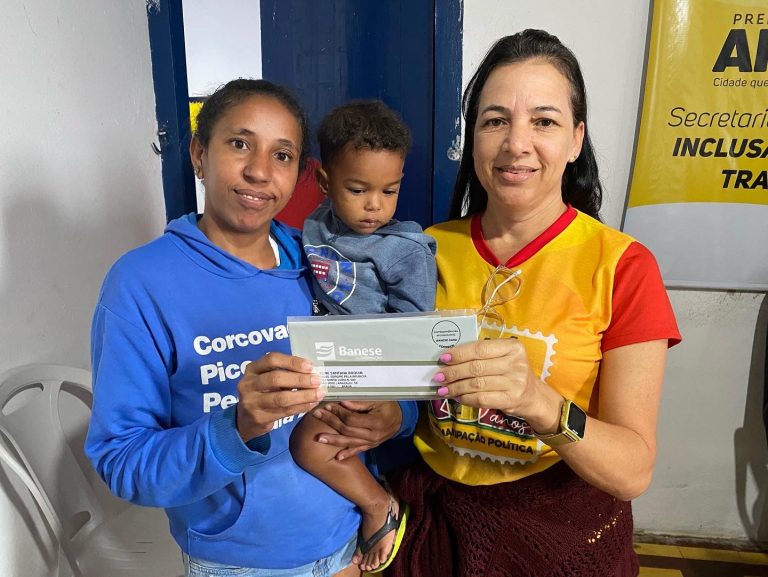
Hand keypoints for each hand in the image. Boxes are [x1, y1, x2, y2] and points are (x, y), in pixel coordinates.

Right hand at [235, 352, 323, 441]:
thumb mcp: (266, 379)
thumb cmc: (262, 394)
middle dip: (300, 379)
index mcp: (252, 369)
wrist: (244, 420)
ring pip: (281, 398)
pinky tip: (311, 404)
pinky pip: (284, 412)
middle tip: (317, 381)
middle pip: (276, 378)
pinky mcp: (258, 418)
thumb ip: (284, 373)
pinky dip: (301, 407)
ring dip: (303, 395)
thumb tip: (312, 371)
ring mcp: (251, 402)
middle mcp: (248, 384)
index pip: (272, 359)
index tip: (309, 366)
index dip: (292, 361)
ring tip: (319, 394)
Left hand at [311, 401, 402, 459]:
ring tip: (319, 438)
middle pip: (348, 430)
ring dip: (333, 440)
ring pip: (350, 442)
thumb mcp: (377, 399)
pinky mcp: (371, 446)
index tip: (328, 406)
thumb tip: (342, 402)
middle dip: (330, 422)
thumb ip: (360, 402)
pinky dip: (347, 454)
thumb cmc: (388, 405)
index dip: (338, 412)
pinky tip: (337, 457)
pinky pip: (358, 450)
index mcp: (376, 421)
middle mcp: (373, 434)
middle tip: (317, 415)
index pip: (352, 419)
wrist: (401, 418)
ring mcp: (372, 442)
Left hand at [434, 339, 561, 432]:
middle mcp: (516, 363)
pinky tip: (457, 397)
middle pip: (476, 367)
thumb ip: (483, 355)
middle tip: (438, 376)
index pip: (480, 349)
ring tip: (442, 389)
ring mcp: (515, 382)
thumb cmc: (511, 372)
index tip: (443, 358)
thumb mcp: (503, 357)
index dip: (459, 354)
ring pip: (477, 384)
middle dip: (453, 372)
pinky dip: (466, 398)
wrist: (533, 395)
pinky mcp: (511, 400)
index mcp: (513, 347)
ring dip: (456, 387)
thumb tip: (449, 358)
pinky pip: (482, 399)